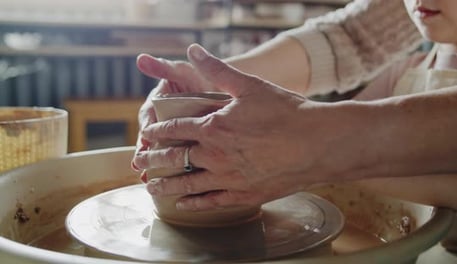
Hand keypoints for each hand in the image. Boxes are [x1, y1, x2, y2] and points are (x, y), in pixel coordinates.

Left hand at [132, 44, 337, 209]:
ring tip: (151, 187)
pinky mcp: (245, 194)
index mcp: (214, 127)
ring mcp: (229, 178)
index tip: (145, 133)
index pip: (175, 128)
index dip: (156, 130)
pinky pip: (212, 201)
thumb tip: (194, 50)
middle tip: (139, 161)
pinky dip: (195, 203)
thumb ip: (218, 70)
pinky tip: (184, 205)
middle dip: (152, 159)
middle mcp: (215, 155)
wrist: (318, 144)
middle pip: (174, 158)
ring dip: (166, 186)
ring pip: (188, 185)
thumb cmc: (286, 112)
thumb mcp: (250, 86)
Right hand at [132, 54, 217, 173]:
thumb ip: (163, 67)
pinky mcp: (188, 147)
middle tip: (141, 162)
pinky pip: (179, 161)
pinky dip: (174, 173)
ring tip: (147, 179)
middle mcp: (165, 121)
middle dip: (145, 152)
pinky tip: (170, 185)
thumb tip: (141, 58)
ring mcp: (176, 135)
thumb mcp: (184, 72)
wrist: (226, 89)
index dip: (146, 126)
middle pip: (151, 140)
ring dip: (154, 166)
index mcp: (160, 103)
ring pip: (162, 153)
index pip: (149, 115)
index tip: (145, 135)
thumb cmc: (203, 79)